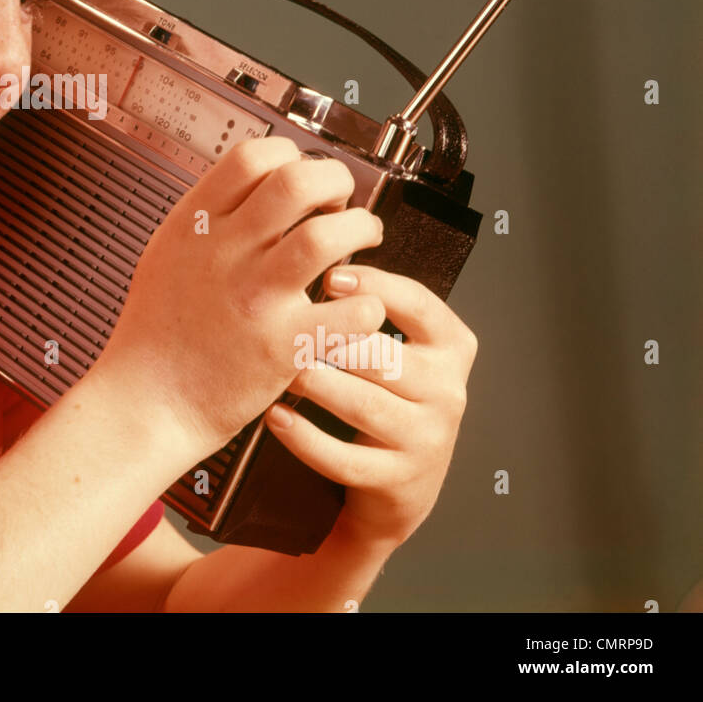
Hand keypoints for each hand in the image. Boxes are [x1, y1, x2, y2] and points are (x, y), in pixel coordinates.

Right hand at [91, 136, 386, 469]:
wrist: (148, 401)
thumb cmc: (156, 336)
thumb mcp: (165, 254)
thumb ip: (206, 218)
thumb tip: (248, 185)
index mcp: (195, 225)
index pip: (253, 156)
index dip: (290, 156)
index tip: (300, 175)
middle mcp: (225, 254)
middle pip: (297, 182)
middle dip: (335, 181)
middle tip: (340, 202)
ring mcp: (255, 298)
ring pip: (327, 236)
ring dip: (360, 230)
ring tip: (362, 241)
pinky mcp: (283, 345)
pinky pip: (348, 308)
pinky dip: (365, 301)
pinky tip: (355, 305)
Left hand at [265, 263, 477, 546]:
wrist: (403, 478)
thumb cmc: (389, 391)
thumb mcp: (402, 345)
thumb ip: (375, 305)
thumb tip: (319, 248)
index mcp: (451, 345)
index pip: (420, 304)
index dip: (376, 287)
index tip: (330, 277)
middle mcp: (447, 391)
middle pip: (384, 357)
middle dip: (332, 340)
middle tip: (286, 325)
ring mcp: (425, 439)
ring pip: (364, 406)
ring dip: (316, 384)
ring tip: (280, 366)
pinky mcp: (396, 479)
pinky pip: (344, 458)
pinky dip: (305, 438)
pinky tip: (275, 416)